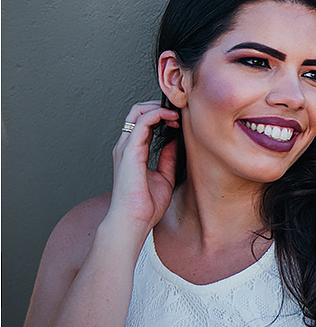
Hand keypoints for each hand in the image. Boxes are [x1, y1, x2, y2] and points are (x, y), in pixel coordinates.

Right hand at [106, 101, 179, 233]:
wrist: (134, 220)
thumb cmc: (145, 204)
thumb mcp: (164, 176)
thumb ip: (168, 157)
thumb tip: (175, 141)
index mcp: (132, 152)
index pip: (142, 122)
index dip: (160, 115)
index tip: (179, 120)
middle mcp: (126, 147)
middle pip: (137, 112)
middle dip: (159, 106)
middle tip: (178, 112)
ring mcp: (126, 147)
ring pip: (137, 111)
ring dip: (159, 107)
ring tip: (177, 114)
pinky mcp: (129, 150)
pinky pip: (141, 122)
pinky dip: (157, 114)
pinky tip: (172, 118)